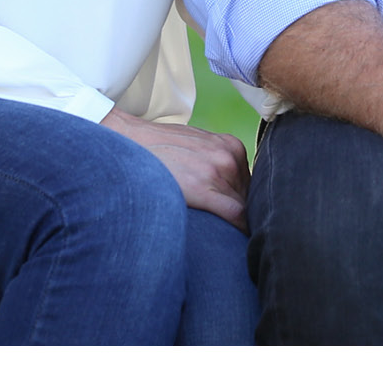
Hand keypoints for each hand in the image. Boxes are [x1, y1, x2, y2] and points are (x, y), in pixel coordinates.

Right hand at [99, 111, 252, 227]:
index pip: (251, 183)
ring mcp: (218, 170)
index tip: (250, 220)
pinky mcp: (204, 188)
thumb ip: (216, 164)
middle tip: (243, 231)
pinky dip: (240, 227)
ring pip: (243, 207)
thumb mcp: (197, 148)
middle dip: (247, 213)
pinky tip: (237, 239)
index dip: (250, 203)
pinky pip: (236, 214)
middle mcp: (229, 156)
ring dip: (239, 222)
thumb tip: (227, 192)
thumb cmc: (161, 151)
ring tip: (231, 237)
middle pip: (249, 195)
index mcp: (231, 146)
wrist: (131, 144)